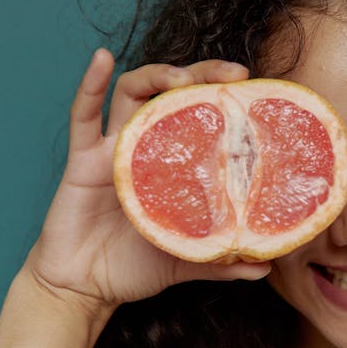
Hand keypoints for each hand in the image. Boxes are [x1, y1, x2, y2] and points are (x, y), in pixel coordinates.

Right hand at [24, 49, 269, 312]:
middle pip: (172, 92)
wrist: (85, 290)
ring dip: (158, 74)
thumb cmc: (134, 268)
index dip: (226, 98)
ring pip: (132, 92)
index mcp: (173, 165)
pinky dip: (90, 84)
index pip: (201, 116)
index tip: (255, 91)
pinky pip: (82, 116)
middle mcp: (145, 147)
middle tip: (233, 74)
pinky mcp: (81, 162)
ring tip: (183, 77)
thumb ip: (222, 262)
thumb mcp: (187, 261)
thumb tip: (265, 267)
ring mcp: (112, 150)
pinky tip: (102, 58)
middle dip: (201, 74)